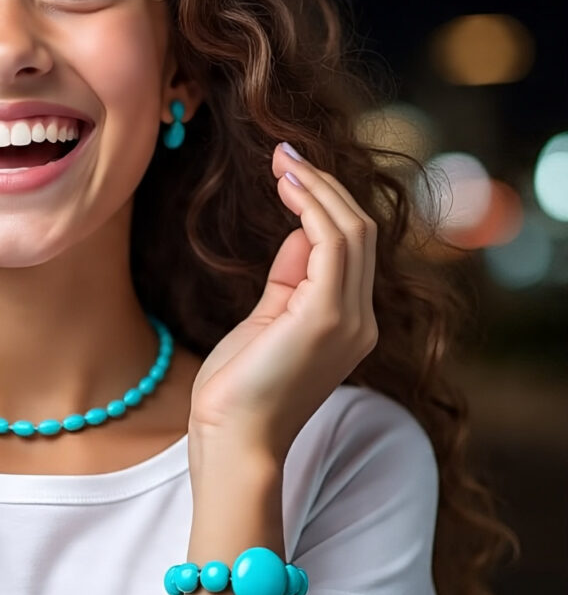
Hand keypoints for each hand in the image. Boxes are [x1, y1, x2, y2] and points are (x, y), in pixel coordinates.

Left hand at [188, 143, 378, 465]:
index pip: (350, 248)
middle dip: (323, 187)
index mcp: (349, 322)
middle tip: (285, 155)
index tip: (288, 172)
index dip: (322, 204)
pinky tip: (287, 189)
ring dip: (317, 189)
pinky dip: (312, 208)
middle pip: (358, 232)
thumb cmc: (241, 388)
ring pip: (351, 231)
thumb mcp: (268, 320)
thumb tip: (297, 233)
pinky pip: (333, 245)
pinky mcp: (327, 318)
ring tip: (284, 163)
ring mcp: (349, 320)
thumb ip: (290, 279)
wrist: (233, 440)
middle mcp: (360, 320)